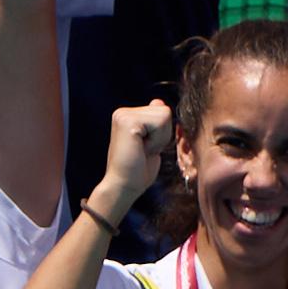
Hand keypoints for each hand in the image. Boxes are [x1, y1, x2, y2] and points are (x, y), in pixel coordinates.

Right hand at [94, 100, 173, 216]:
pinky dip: (156, 140)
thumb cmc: (138, 170)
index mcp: (127, 116)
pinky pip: (160, 122)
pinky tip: (141, 149)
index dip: (162, 134)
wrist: (123, 186)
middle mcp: (123, 112)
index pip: (163, 111)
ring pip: (164, 115)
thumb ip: (154, 122)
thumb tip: (158, 102)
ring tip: (142, 150)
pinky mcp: (128, 122)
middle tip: (144, 150)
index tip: (145, 148)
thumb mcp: (151, 142)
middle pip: (165, 111)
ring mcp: (123, 115)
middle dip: (162, 135)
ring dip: (159, 138)